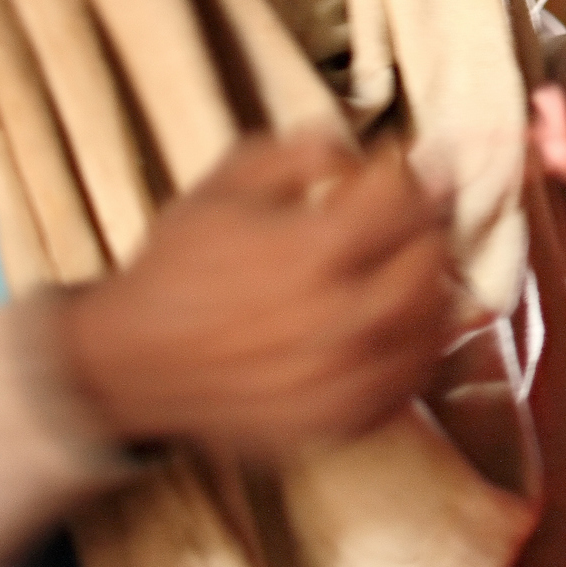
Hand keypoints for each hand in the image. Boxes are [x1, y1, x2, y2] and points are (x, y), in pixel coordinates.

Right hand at [55, 132, 458, 459]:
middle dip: (433, 227)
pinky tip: (411, 321)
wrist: (127, 363)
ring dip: (439, 283)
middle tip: (427, 213)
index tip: (420, 163)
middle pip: (430, 262)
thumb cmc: (178, 266)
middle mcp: (333, 318)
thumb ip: (300, 150)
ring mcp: (339, 376)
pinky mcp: (335, 420)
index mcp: (310, 252)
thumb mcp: (224, 185)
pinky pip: (409, 383)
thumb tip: (363, 146)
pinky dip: (423, 346)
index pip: (403, 204)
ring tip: (422, 263)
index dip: (419, 175)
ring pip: (431, 324)